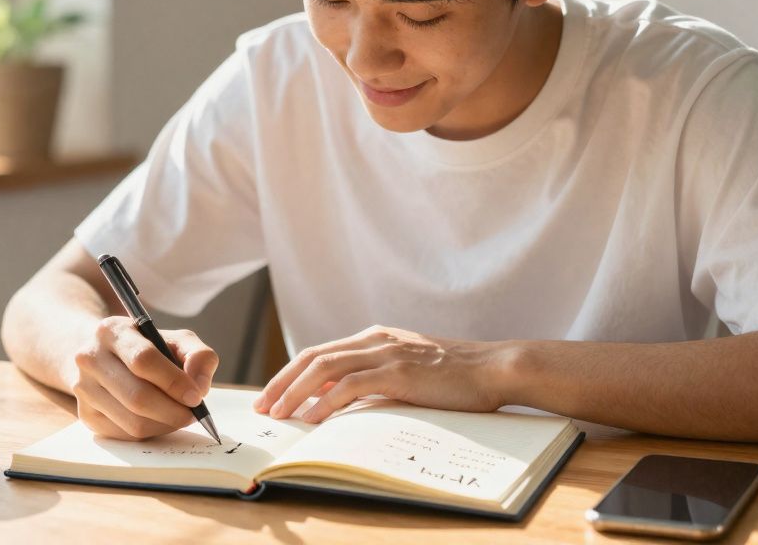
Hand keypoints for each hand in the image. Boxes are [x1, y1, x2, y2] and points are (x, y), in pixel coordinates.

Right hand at [70, 316, 218, 439]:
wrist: (105, 356)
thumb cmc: (148, 348)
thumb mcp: (176, 340)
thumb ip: (197, 356)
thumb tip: (199, 387)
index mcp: (112, 331)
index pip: (143, 360)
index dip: (174, 382)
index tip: (196, 396)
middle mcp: (90, 358)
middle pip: (137, 397)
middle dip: (173, 410)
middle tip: (194, 414)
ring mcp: (83, 388)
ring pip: (132, 421)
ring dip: (164, 424)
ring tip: (179, 416)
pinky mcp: (85, 414)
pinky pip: (125, 434)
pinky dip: (150, 432)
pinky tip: (160, 420)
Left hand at [254, 325, 511, 422]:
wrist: (495, 368)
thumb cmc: (456, 377)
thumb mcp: (408, 372)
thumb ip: (376, 380)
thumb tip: (340, 402)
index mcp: (375, 338)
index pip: (320, 353)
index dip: (291, 375)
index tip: (271, 396)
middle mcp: (375, 340)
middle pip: (313, 357)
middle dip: (282, 383)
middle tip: (262, 408)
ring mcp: (386, 353)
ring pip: (325, 368)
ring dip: (296, 393)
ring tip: (279, 415)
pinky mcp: (399, 371)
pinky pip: (351, 385)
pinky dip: (327, 402)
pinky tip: (313, 418)